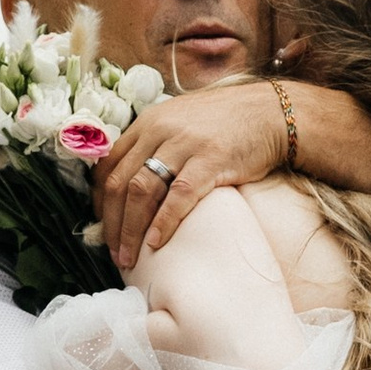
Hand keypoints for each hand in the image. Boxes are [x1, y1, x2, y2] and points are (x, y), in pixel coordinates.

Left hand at [98, 79, 287, 270]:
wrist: (271, 113)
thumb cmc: (226, 124)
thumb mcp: (181, 123)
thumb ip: (156, 145)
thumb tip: (133, 181)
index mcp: (148, 123)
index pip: (109, 164)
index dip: (100, 200)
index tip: (103, 226)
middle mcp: (160, 130)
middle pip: (120, 182)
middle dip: (112, 223)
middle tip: (114, 252)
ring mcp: (185, 144)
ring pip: (142, 190)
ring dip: (131, 229)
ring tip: (130, 256)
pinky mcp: (211, 159)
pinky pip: (179, 195)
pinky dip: (164, 221)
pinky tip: (157, 243)